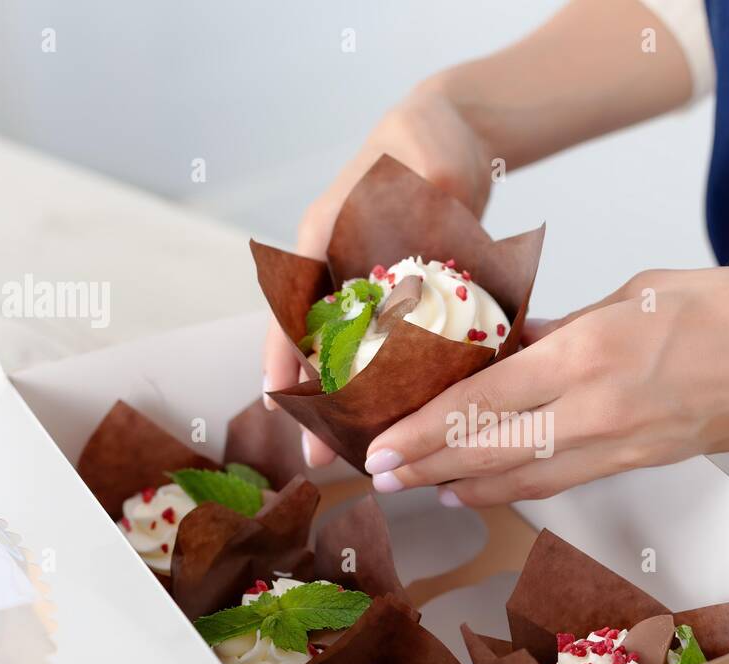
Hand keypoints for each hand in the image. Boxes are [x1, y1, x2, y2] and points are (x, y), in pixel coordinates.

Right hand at [262, 85, 494, 466]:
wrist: (448, 139)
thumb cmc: (429, 142)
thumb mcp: (433, 161)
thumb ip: (437, 185)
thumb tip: (446, 204)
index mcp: (324, 235)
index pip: (292, 305)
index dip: (284, 357)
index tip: (280, 404)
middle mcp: (332, 268)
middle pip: (311, 347)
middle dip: (312, 405)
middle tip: (318, 459)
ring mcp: (359, 289)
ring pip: (342, 358)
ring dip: (344, 406)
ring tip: (348, 457)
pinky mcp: (391, 302)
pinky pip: (379, 353)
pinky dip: (383, 387)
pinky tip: (396, 424)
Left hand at [362, 267, 728, 505]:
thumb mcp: (639, 293)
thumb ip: (568, 325)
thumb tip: (513, 344)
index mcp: (592, 354)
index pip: (484, 401)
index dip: (425, 429)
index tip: (382, 443)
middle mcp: (598, 412)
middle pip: (491, 450)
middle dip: (428, 465)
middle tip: (378, 475)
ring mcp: (622, 447)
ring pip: (523, 478)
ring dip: (464, 486)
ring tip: (418, 489)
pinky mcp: (643, 464)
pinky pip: (563, 480)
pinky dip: (515, 489)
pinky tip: (484, 490)